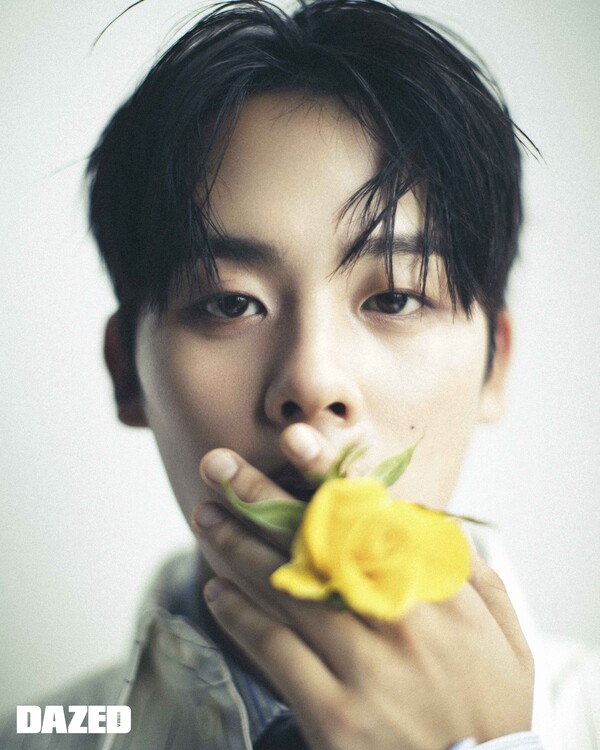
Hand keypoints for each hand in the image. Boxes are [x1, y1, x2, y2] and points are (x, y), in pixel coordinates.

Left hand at [194, 425, 533, 749]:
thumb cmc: (495, 707)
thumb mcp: (505, 633)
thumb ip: (469, 574)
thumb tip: (427, 524)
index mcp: (437, 591)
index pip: (372, 516)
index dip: (326, 475)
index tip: (290, 442)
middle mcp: (396, 618)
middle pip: (314, 543)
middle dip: (260, 498)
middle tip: (217, 466)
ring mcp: (362, 666)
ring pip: (285, 589)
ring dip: (238, 549)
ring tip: (206, 517)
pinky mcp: (333, 714)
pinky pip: (274, 651)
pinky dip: (240, 618)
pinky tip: (216, 592)